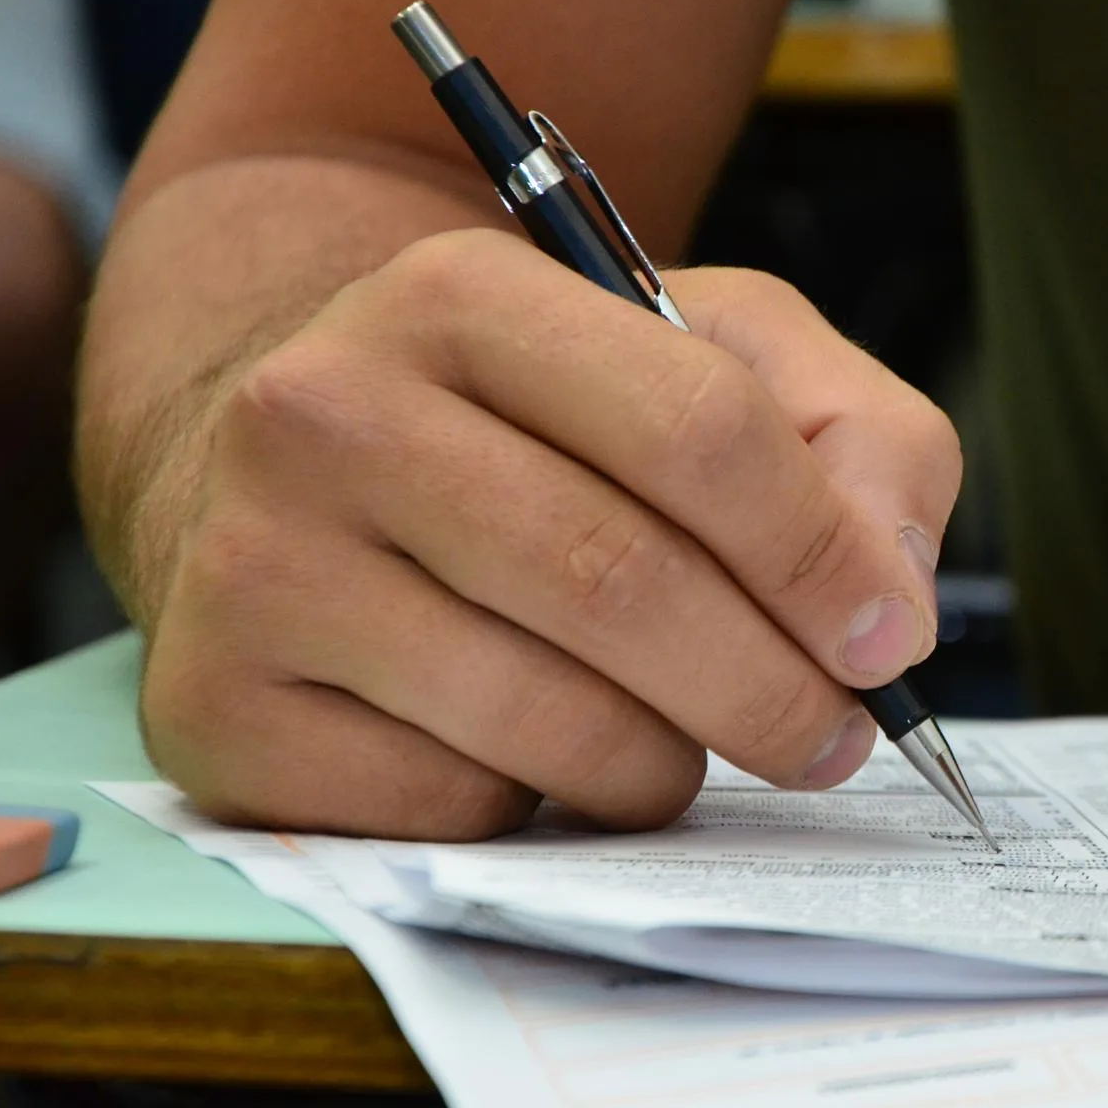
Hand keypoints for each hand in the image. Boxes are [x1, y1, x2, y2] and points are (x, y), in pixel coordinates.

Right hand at [141, 228, 958, 837]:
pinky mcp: (217, 712)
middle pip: (620, 583)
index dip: (820, 556)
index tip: (886, 642)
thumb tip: (890, 606)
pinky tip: (533, 754)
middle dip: (771, 691)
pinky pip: (451, 811)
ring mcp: (252, 566)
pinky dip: (538, 810)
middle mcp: (325, 411)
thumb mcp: (717, 364)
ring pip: (544, 720)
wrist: (302, 476)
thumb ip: (855, 443)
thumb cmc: (548, 426)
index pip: (695, 428)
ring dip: (665, 764)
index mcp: (463, 296)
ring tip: (681, 739)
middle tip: (832, 740)